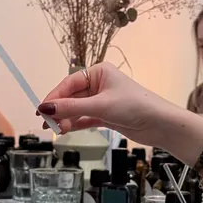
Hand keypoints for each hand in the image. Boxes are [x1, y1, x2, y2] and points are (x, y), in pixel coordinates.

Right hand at [38, 63, 179, 147]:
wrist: (160, 124)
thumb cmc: (134, 106)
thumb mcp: (100, 105)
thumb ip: (71, 108)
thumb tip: (45, 107)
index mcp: (99, 72)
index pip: (69, 83)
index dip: (54, 96)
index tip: (41, 109)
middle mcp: (99, 84)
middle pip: (71, 97)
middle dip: (59, 109)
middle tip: (46, 123)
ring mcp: (103, 100)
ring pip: (77, 109)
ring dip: (66, 119)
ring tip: (55, 129)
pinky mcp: (107, 115)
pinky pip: (85, 118)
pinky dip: (75, 124)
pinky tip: (64, 130)